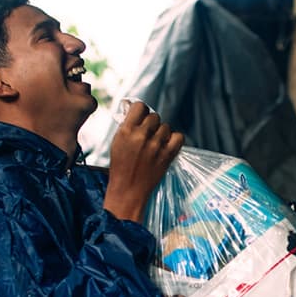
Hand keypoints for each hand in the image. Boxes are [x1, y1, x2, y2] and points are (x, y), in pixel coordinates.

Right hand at [104, 102, 183, 221]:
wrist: (128, 190)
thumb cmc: (120, 167)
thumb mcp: (117, 143)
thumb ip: (126, 125)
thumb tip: (132, 107)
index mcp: (126, 131)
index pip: (140, 106)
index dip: (141, 110)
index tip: (141, 116)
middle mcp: (142, 135)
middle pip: (154, 116)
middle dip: (151, 124)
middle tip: (148, 134)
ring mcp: (156, 145)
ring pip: (166, 126)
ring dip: (162, 133)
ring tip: (155, 143)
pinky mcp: (168, 155)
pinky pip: (178, 137)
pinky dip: (174, 139)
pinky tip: (167, 145)